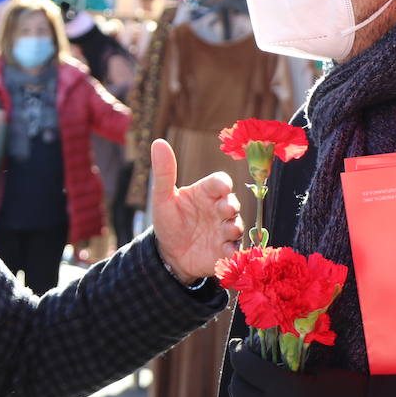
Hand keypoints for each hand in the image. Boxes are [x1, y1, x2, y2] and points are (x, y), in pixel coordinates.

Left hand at [150, 137, 242, 283]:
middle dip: (231, 206)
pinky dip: (233, 251)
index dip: (223, 184)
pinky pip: (234, 251)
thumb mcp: (162, 198)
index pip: (220, 182)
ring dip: (234, 228)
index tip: (222, 187)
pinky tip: (227, 252)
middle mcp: (219, 210)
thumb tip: (158, 142)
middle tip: (226, 210)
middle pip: (232, 203)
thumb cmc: (169, 221)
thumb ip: (164, 172)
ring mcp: (224, 231)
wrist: (169, 254)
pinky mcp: (225, 251)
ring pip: (237, 226)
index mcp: (206, 193)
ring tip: (228, 231)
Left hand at [214, 339, 367, 396]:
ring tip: (243, 389)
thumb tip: (265, 354)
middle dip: (238, 374)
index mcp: (285, 389)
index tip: (238, 345)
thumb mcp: (319, 371)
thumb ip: (289, 366)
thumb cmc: (350, 394)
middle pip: (239, 391)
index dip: (238, 352)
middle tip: (244, 366)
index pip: (246, 366)